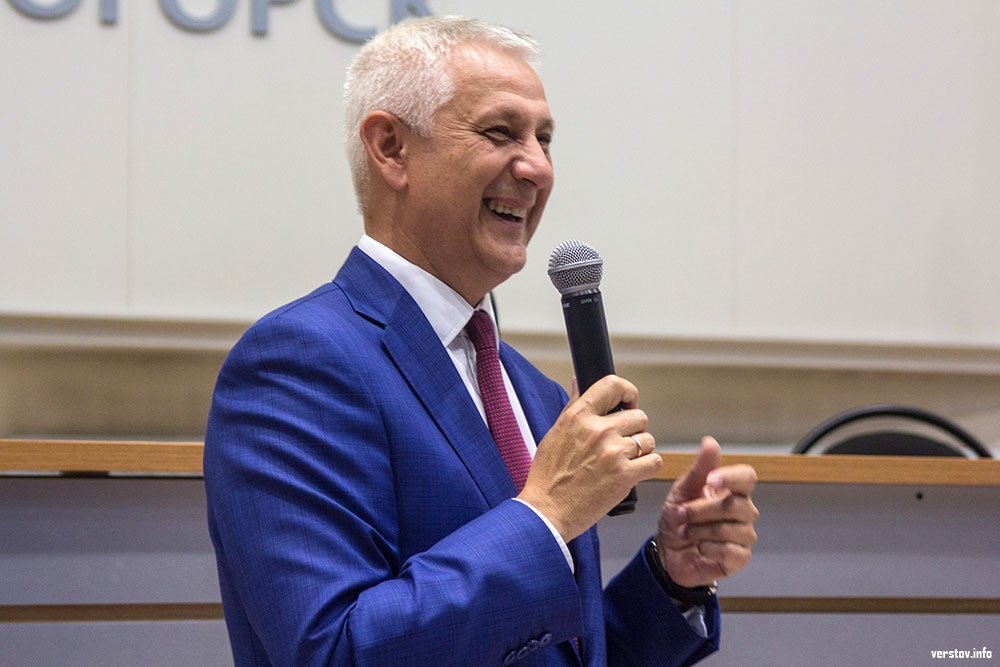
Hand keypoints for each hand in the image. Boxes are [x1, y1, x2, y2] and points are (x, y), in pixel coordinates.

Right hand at [518, 375, 662, 541]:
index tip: (627, 402)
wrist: (547, 511)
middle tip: (622, 442)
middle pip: (639, 416)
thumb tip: (578, 383)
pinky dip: (647, 467)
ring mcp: (613, 453)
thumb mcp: (555, 433)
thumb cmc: (548, 476)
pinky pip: (654, 461)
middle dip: (634, 429)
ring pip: (648, 440)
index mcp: (579, 416)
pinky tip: (632, 472)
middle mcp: (598, 431)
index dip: (627, 392)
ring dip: (641, 450)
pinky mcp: (625, 476)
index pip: (613, 385)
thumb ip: (573, 406)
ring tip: (624, 460)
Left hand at [656, 437, 758, 587]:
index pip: (747, 477)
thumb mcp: (682, 490)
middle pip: (735, 504)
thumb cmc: (678, 519)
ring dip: (700, 530)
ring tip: (685, 531)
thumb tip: (711, 442)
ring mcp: (744, 535)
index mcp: (731, 490)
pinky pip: (730, 550)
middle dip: (701, 510)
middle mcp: (744, 511)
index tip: (711, 479)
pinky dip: (708, 547)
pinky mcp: (740, 558)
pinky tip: (699, 547)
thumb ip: (699, 468)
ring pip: (730, 529)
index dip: (732, 477)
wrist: (668, 552)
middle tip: (681, 514)